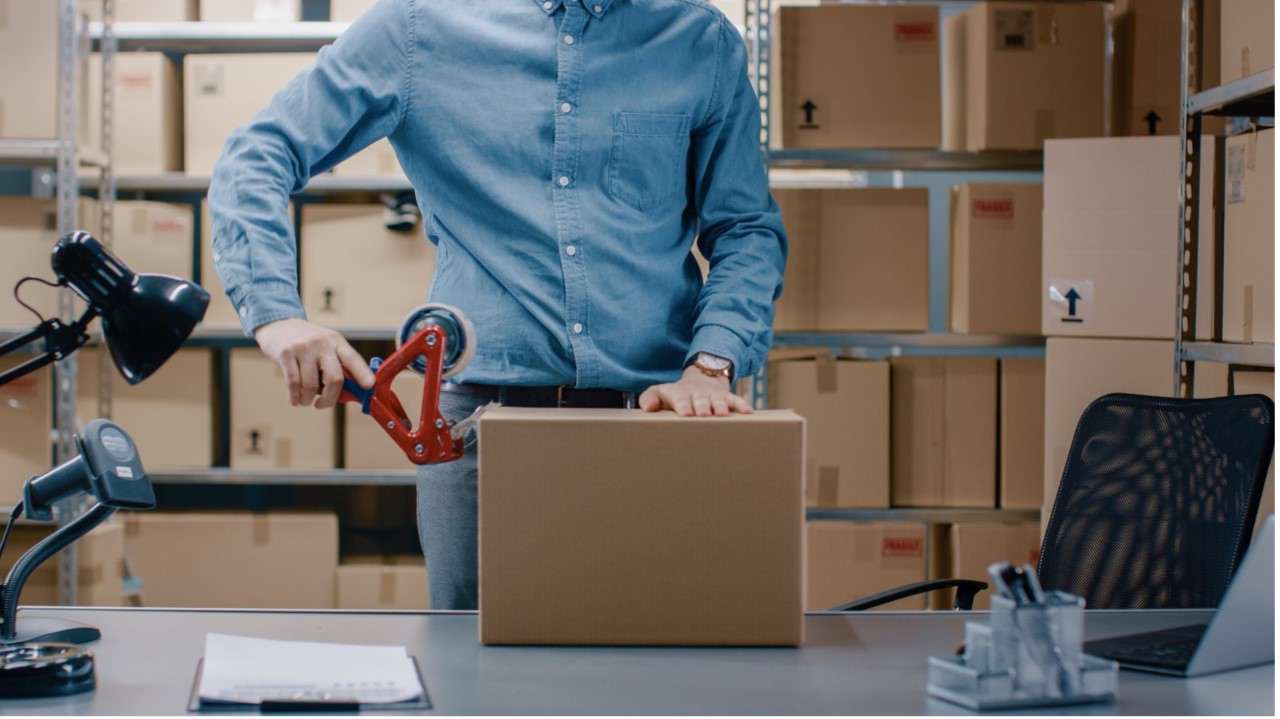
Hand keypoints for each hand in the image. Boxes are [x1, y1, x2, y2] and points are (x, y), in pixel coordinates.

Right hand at [254, 318, 374, 408]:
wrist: (279, 326)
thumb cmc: (308, 345)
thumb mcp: (327, 348)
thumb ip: (338, 368)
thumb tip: (351, 395)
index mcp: (336, 342)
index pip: (353, 359)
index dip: (363, 374)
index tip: (369, 386)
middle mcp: (322, 343)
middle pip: (334, 378)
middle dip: (330, 399)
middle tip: (322, 405)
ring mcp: (303, 347)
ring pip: (312, 385)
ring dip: (308, 399)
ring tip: (305, 400)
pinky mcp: (286, 353)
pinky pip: (293, 383)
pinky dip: (295, 397)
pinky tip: (296, 399)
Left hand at [638, 365, 752, 416]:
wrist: (698, 382)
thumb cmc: (675, 395)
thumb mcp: (660, 393)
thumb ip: (650, 398)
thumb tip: (647, 408)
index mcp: (679, 394)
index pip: (680, 400)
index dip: (683, 406)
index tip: (685, 414)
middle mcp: (697, 394)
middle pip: (700, 400)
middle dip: (702, 406)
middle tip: (704, 415)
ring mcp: (712, 395)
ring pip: (718, 400)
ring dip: (720, 406)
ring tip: (723, 414)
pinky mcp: (725, 397)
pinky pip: (734, 399)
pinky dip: (741, 405)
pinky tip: (747, 412)